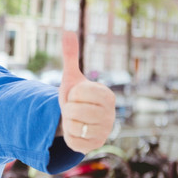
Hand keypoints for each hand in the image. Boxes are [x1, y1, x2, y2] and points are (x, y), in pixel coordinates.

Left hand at [58, 32, 115, 153]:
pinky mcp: (94, 146)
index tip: (77, 95)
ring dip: (67, 122)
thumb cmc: (75, 96)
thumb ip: (70, 55)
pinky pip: (72, 140)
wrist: (74, 118)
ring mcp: (105, 132)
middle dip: (68, 108)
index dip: (72, 94)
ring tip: (74, 119)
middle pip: (75, 111)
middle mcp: (111, 115)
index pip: (79, 93)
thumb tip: (68, 31)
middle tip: (73, 108)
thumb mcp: (71, 76)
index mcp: (107, 95)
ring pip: (73, 126)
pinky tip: (75, 131)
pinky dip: (67, 135)